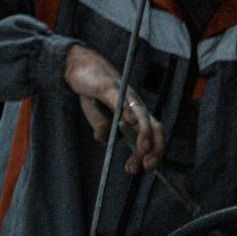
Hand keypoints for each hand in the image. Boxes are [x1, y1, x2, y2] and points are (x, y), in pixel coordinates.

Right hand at [64, 45, 164, 173]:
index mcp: (135, 115)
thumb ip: (105, 132)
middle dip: (155, 148)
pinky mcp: (109, 87)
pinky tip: (130, 121)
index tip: (148, 168)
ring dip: (144, 134)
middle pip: (154, 126)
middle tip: (147, 165)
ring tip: (142, 150)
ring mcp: (124, 96)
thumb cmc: (94, 93)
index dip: (156, 151)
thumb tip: (107, 141)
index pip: (153, 134)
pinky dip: (127, 111)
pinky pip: (120, 100)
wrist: (80, 66)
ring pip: (141, 115)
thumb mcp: (98, 119)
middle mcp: (135, 105)